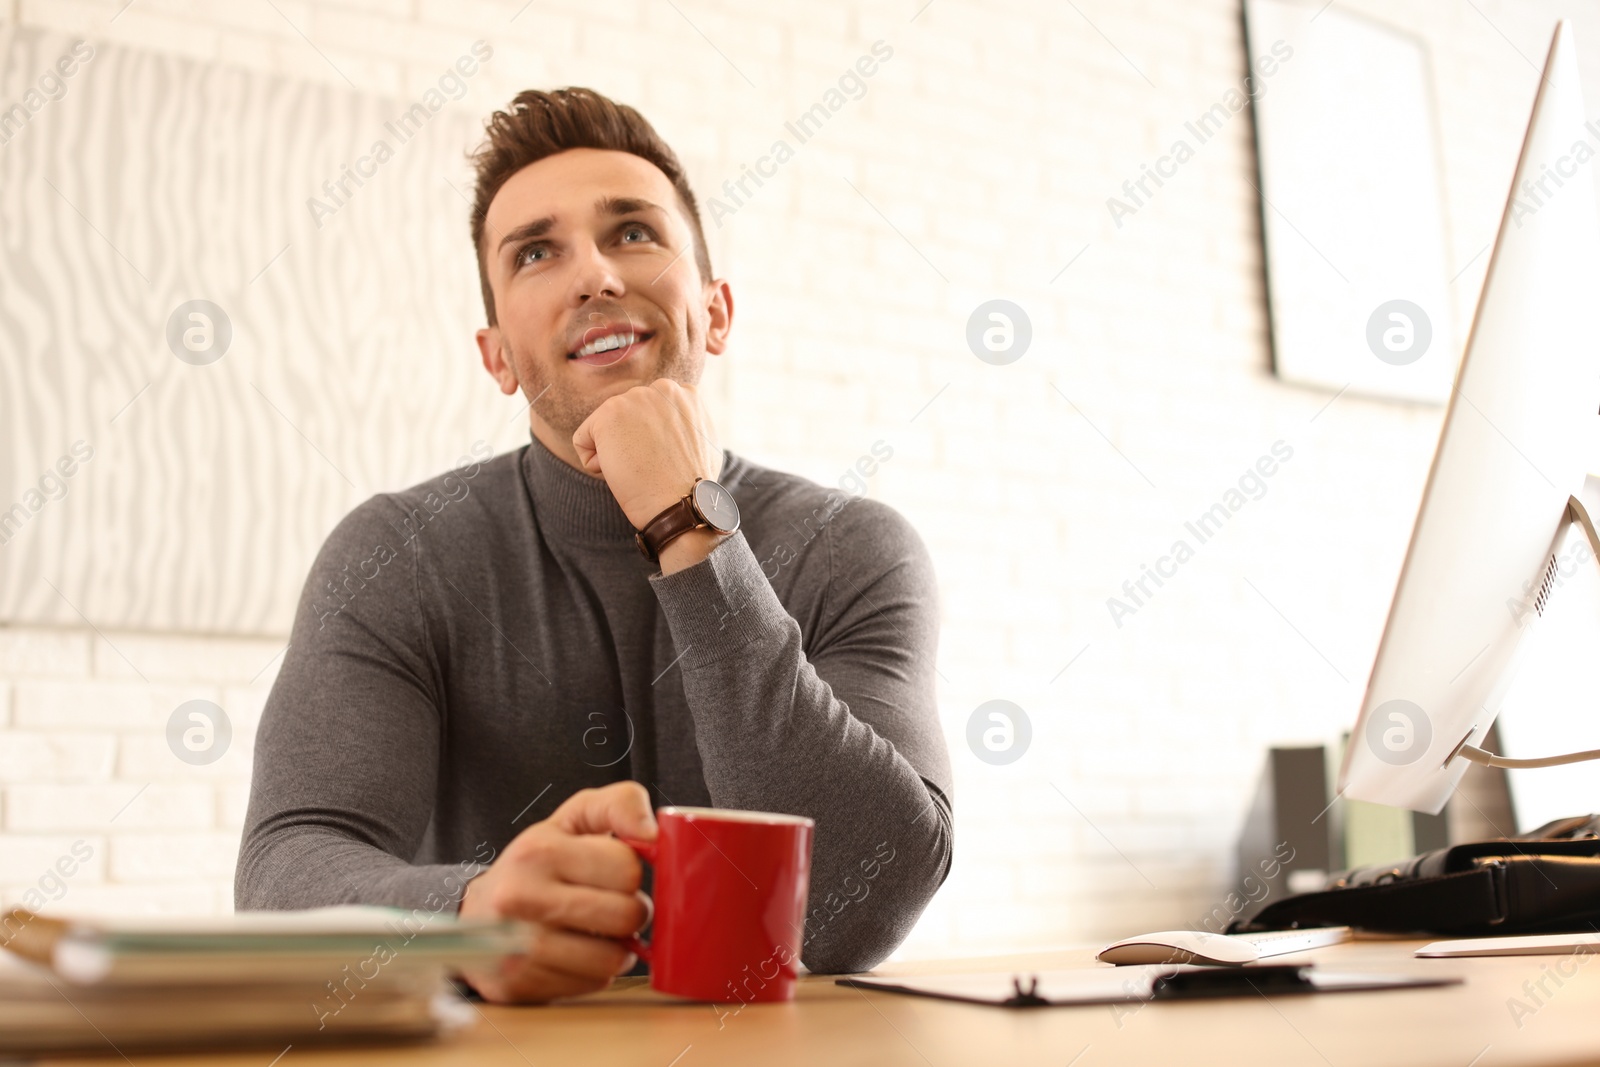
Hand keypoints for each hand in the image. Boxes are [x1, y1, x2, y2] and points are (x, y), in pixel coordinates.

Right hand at [457, 782, 656, 1003]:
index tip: (613, 872)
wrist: (477, 911)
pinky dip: (595, 970)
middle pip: (625, 916)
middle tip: (614, 905)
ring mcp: (517, 947)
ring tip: (598, 930)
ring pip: (612, 958)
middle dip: (631, 911)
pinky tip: (577, 952)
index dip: (630, 871)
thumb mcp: (574, 818)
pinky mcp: (519, 985)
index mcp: (539, 852)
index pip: (626, 868)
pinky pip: (591, 984)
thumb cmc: (537, 862)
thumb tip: (652, 833)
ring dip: (617, 947)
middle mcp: (521, 898)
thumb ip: (620, 805)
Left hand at [571, 379, 723, 529]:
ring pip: (606, 429)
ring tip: (638, 469)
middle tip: (651, 466)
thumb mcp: (701, 442)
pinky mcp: (609, 413)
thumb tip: (668, 426)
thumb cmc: (691, 486)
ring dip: (615, 452)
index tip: (663, 460)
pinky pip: (583, 439)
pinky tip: (619, 473)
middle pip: (626, 419)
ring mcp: (635, 398)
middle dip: (632, 443)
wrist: (682, 503)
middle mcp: (662, 388)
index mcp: (685, 394)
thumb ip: (683, 423)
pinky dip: (594, 463)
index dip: (652, 442)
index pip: (649, 414)